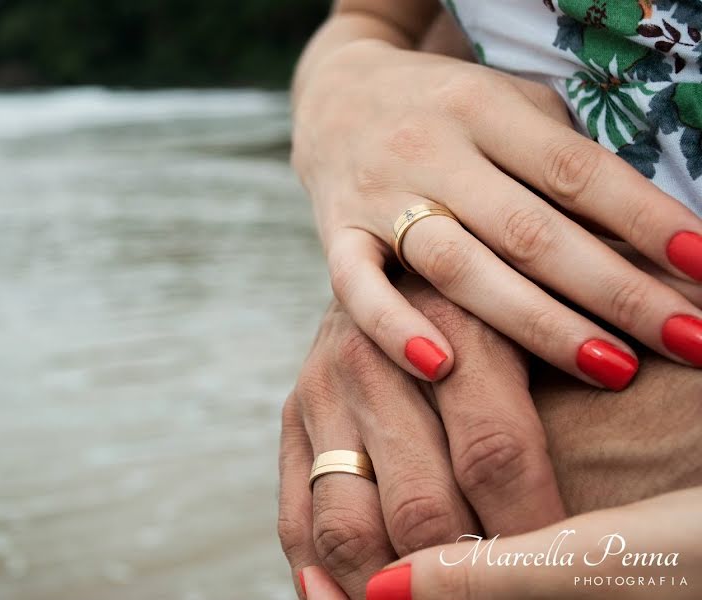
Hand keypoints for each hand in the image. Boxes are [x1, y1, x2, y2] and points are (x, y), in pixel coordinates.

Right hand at [280, 272, 701, 599]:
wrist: (396, 253)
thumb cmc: (498, 285)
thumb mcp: (547, 295)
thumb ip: (603, 338)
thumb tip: (697, 352)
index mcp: (446, 318)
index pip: (496, 450)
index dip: (537, 529)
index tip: (571, 563)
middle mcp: (372, 355)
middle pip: (421, 506)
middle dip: (466, 574)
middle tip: (502, 595)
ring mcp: (322, 391)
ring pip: (349, 523)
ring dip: (386, 588)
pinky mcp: (290, 420)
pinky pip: (296, 518)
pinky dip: (320, 574)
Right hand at [292, 39, 701, 388]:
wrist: (335, 97)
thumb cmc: (444, 109)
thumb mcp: (507, 106)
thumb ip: (559, 159)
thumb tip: (643, 233)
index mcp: (483, 108)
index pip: (576, 170)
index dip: (646, 219)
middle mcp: (430, 150)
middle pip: (530, 229)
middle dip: (616, 290)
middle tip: (688, 339)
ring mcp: (378, 196)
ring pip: (458, 265)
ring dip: (536, 323)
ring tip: (612, 368)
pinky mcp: (336, 234)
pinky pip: (356, 286)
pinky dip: (392, 328)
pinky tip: (440, 369)